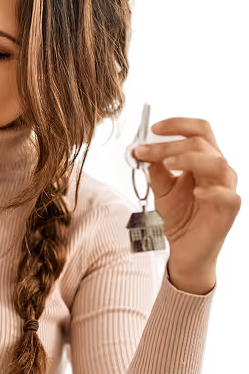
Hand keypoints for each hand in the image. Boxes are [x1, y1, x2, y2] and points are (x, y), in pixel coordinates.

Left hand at [133, 117, 240, 277]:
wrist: (184, 250)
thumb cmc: (178, 217)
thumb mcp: (162, 190)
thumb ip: (157, 170)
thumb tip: (145, 150)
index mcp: (203, 160)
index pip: (199, 131)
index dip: (179, 124)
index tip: (153, 128)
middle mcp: (217, 170)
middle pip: (202, 143)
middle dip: (170, 144)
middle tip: (144, 151)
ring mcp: (225, 189)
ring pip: (218, 163)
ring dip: (191, 159)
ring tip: (168, 163)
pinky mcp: (228, 209)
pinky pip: (227, 195)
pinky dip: (212, 190)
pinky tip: (195, 191)